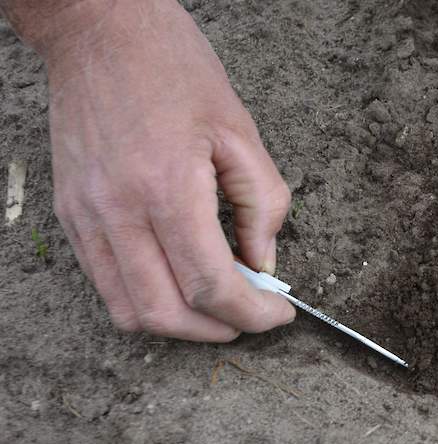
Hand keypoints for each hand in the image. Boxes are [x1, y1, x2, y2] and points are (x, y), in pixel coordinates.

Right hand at [33, 0, 294, 340]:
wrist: (99, 31)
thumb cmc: (173, 69)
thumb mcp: (239, 131)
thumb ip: (261, 204)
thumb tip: (263, 262)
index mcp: (167, 188)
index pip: (210, 285)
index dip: (252, 314)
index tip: (278, 314)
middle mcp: (118, 211)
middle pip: (167, 313)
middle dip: (219, 330)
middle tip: (251, 317)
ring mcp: (86, 216)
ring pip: (129, 310)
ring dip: (180, 325)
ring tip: (217, 306)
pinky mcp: (70, 213)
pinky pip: (104, 284)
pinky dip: (145, 300)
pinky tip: (177, 281)